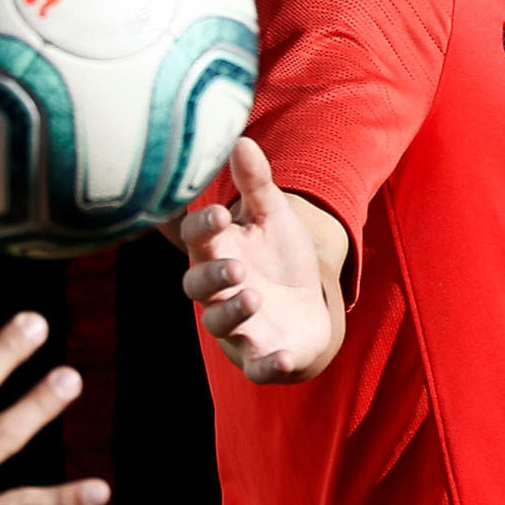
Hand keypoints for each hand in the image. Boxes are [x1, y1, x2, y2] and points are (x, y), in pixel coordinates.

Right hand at [180, 138, 339, 383]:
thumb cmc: (280, 257)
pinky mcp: (260, 355)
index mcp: (217, 252)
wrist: (306, 306)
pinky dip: (268, 365)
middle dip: (214, 277)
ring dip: (234, 313)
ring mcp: (237, 326)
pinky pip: (257, 366)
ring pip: (220, 324)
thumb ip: (257, 185)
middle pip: (198, 287)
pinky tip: (285, 358)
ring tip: (254, 298)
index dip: (204, 229)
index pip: (198, 240)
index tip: (220, 215)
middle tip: (237, 267)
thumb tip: (242, 139)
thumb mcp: (273, 217)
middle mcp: (218, 292)